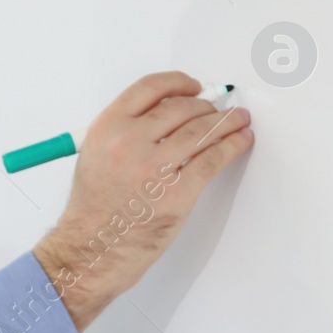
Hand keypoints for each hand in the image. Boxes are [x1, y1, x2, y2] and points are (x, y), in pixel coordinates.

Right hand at [33, 71, 252, 331]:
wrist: (92, 249)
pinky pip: (213, 160)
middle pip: (181, 108)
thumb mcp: (95, 155)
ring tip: (239, 120)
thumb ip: (126, 131)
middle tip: (218, 109)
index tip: (194, 86)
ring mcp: (155, 168)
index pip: (150, 88)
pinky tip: (240, 140)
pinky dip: (232, 146)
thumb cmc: (93, 209)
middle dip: (205, 106)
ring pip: (202, 131)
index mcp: (108, 128)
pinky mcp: (177, 194)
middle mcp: (130, 142)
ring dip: (227, 122)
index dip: (178, 83)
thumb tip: (168, 116)